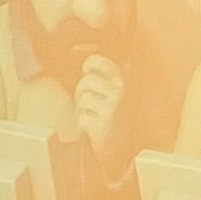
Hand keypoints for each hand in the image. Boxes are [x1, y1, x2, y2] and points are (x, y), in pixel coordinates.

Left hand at [75, 54, 126, 171]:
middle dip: (82, 92)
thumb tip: (78, 53)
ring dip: (83, 109)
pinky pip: (82, 117)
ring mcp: (113, 108)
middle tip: (90, 103)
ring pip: (83, 99)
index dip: (89, 65)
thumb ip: (99, 74)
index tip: (88, 71)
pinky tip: (94, 127)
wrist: (121, 147)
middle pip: (87, 81)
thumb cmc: (111, 116)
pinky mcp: (104, 124)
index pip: (98, 61)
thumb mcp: (110, 90)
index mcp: (122, 80)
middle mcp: (120, 91)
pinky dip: (83, 123)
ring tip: (93, 115)